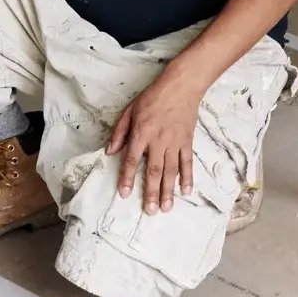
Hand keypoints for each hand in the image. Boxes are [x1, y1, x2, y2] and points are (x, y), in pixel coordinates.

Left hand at [103, 68, 206, 213]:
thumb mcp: (130, 110)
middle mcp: (158, 140)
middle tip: (150, 211)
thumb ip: (120, 132)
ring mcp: (175, 142)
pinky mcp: (187, 141)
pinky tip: (186, 191)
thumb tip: (110, 151)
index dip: (128, 177)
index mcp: (142, 133)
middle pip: (154, 170)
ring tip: (166, 208)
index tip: (125, 194)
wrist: (181, 86)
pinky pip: (187, 162)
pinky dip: (187, 177)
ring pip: (171, 170)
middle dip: (151, 192)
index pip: (133, 159)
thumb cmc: (153, 96)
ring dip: (168, 190)